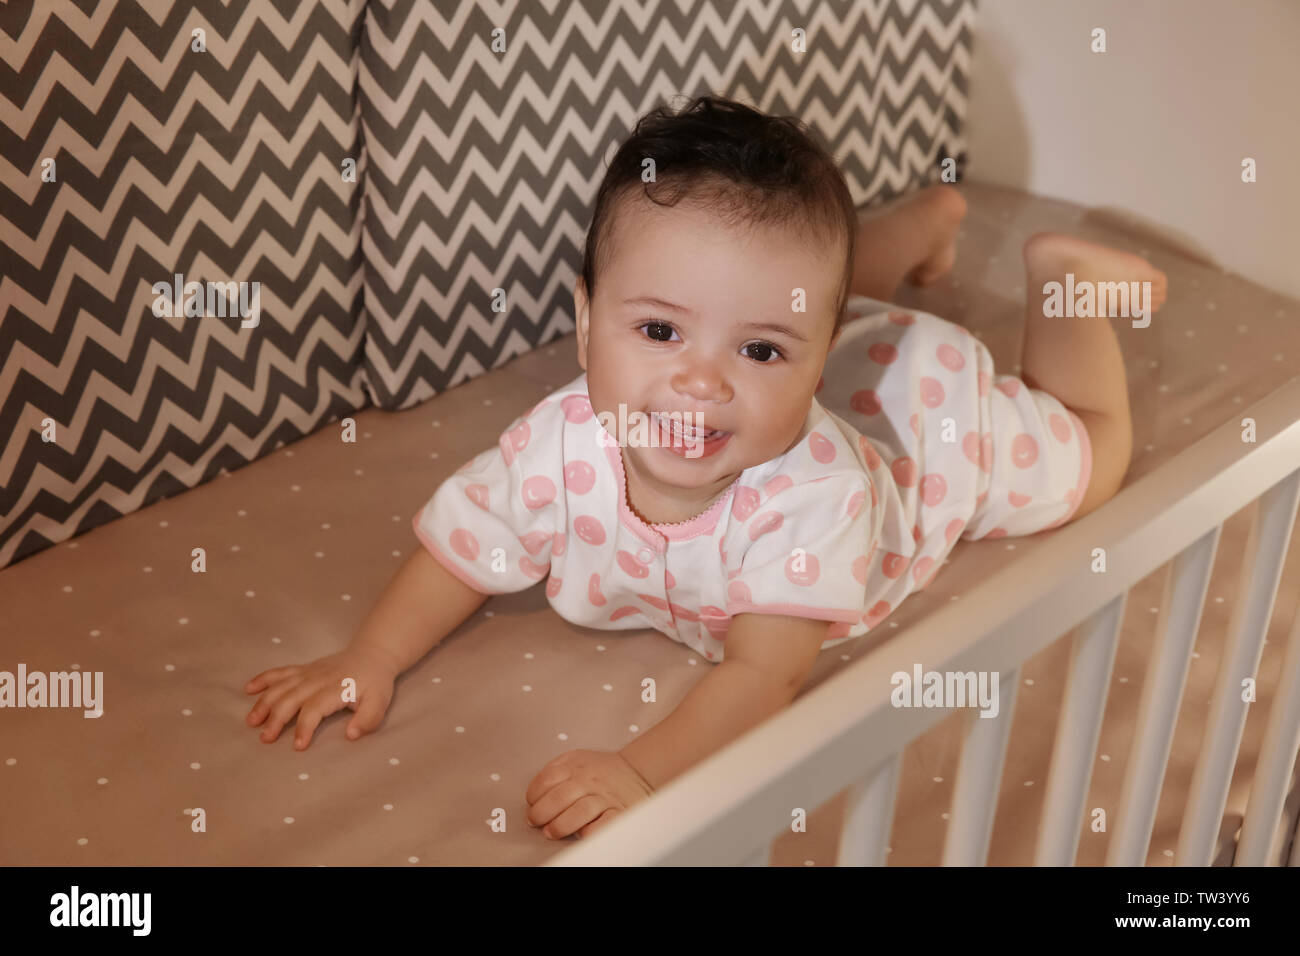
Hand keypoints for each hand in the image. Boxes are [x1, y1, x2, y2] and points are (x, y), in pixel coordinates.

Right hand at [244, 643, 399, 749]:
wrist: (372, 655)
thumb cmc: (375, 682)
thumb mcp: (380, 702)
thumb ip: (368, 719)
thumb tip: (351, 734)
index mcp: (336, 688)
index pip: (314, 708)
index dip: (304, 727)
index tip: (298, 746)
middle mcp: (317, 679)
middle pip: (291, 698)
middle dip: (276, 719)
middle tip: (265, 738)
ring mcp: (308, 672)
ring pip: (281, 686)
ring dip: (264, 702)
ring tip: (251, 721)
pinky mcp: (303, 669)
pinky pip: (280, 672)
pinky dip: (263, 679)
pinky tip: (248, 689)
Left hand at [525, 749, 654, 840]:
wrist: (637, 772)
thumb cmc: (601, 770)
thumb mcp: (577, 759)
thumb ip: (555, 770)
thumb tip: (534, 795)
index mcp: (575, 765)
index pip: (547, 779)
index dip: (533, 795)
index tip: (531, 805)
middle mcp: (589, 780)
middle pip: (559, 797)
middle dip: (541, 813)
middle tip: (536, 821)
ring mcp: (604, 797)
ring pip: (580, 811)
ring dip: (560, 825)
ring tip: (551, 832)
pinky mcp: (619, 812)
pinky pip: (603, 825)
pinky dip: (590, 832)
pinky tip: (580, 833)